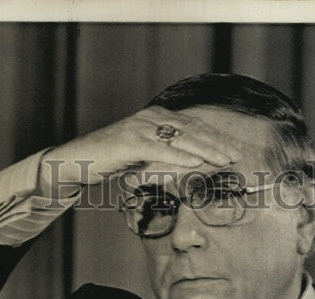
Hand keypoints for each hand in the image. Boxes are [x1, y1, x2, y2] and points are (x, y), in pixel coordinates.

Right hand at [38, 106, 241, 197]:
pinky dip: (181, 155)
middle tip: (237, 155)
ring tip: (224, 159)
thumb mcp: (142, 157)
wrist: (77, 160)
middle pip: (193, 129)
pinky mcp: (130, 141)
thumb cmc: (109, 161)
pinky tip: (197, 161)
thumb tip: (188, 165)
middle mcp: (152, 118)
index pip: (194, 126)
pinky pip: (161, 148)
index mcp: (157, 118)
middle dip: (217, 143)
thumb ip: (163, 157)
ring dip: (206, 149)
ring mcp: (141, 127)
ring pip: (181, 137)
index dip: (216, 137)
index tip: (235, 149)